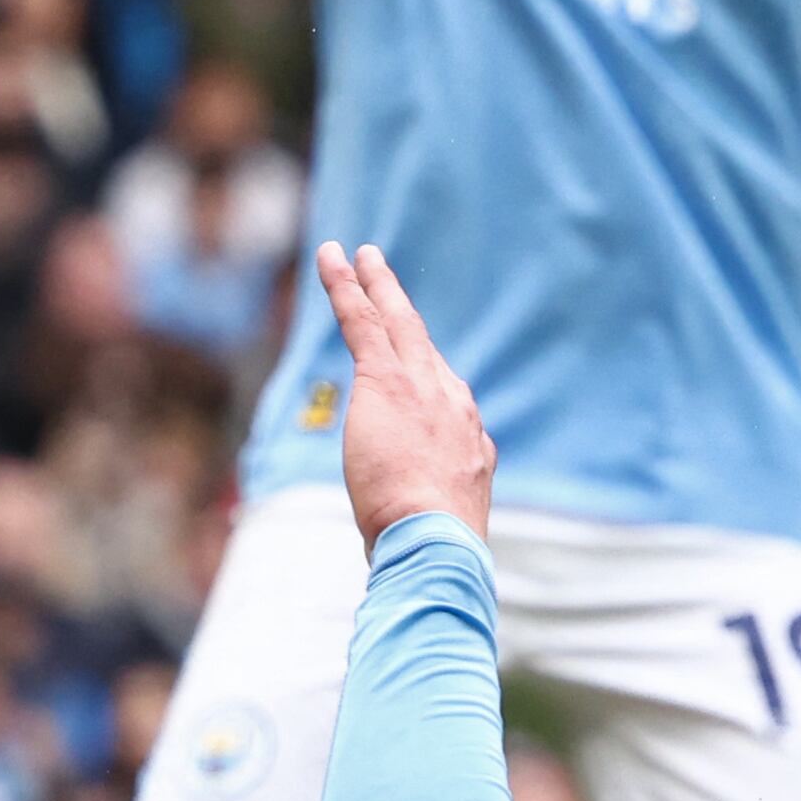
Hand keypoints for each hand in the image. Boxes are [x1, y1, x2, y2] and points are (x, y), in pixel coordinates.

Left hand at [314, 241, 491, 545]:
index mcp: (468, 437)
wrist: (436, 539)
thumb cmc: (431, 546)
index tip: (408, 360)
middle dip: (400, 307)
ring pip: (394, 321)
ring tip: (356, 254)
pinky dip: (346, 287)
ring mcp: (422, 387)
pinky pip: (363, 321)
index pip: (440, 392)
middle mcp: (452, 402)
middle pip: (422, 342)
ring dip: (374, 283)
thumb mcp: (438, 520)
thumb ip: (423, 502)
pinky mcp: (386, 380)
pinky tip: (332, 259)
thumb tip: (404, 521)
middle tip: (382, 275)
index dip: (421, 371)